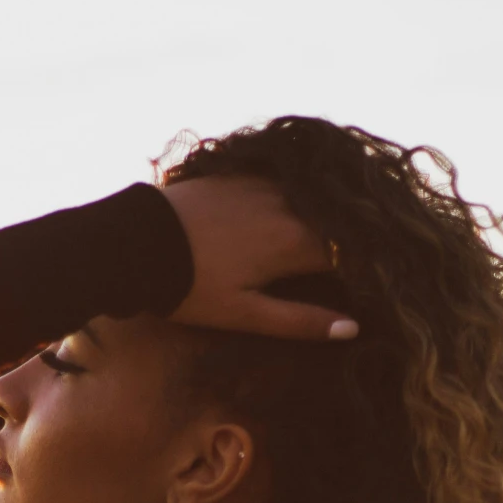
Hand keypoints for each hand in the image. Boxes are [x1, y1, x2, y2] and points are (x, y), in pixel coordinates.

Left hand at [162, 177, 358, 341]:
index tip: (367, 287)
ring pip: (312, 199)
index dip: (362, 269)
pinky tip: (293, 213)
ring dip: (324, 218)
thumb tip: (352, 328)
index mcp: (295, 242)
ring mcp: (263, 184)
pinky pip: (284, 183)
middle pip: (335, 222)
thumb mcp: (246, 314)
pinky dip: (297, 199)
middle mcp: (288, 205)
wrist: (135, 242)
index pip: (350, 252)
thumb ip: (300, 320)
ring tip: (328, 240)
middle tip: (350, 265)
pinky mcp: (241, 174)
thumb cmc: (191, 287)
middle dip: (348, 242)